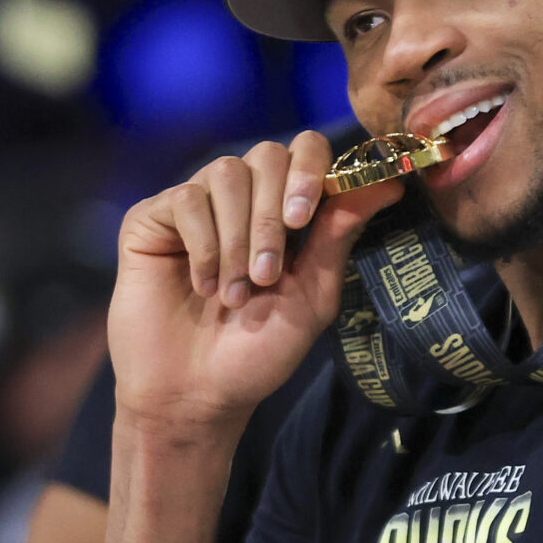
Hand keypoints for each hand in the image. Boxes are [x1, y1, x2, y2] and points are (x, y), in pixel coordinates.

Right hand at [110, 133, 404, 432]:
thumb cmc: (258, 351)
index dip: (310, 170)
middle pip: (267, 154)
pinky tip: (202, 285)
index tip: (303, 218)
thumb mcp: (311, 294)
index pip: (306, 150)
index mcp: (285, 210)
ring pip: (226, 172)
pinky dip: (202, 245)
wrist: (197, 392)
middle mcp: (241, 197)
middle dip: (272, 216)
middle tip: (267, 275)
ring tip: (235, 294)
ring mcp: (196, 203)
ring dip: (237, 238)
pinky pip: (186, 199)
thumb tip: (390, 181)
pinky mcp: (153, 217)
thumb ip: (340, 233)